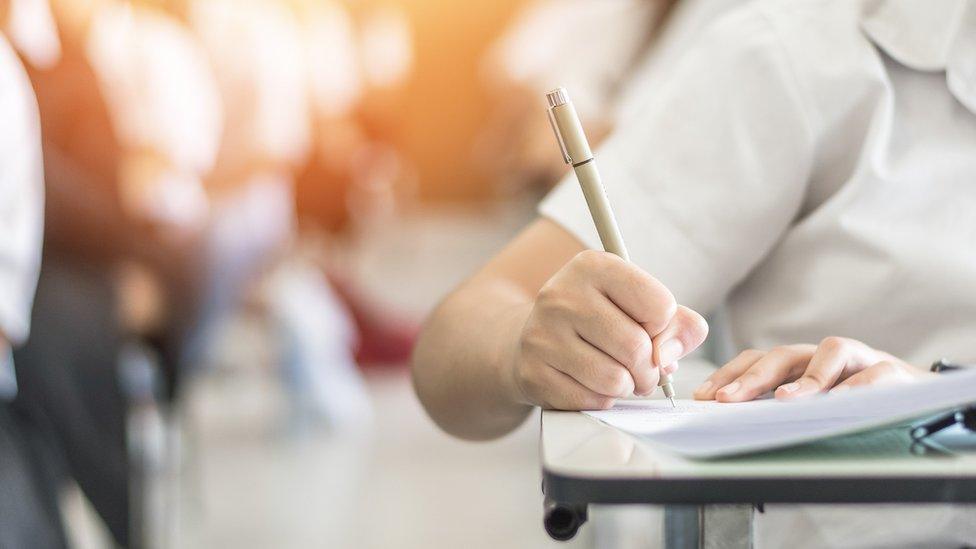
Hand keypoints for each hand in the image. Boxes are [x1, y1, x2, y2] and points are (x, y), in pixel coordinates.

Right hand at [511, 250, 707, 409]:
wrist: (535, 337)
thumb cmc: (599, 320)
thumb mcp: (638, 305)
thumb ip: (678, 324)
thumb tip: (668, 356)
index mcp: (593, 266)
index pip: (659, 305)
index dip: (663, 327)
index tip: (647, 328)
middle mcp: (562, 294)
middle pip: (637, 347)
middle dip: (649, 369)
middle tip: (643, 370)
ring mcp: (542, 334)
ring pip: (615, 380)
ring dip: (627, 386)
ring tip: (618, 376)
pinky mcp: (533, 372)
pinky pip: (591, 400)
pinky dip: (602, 400)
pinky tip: (590, 384)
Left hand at [694, 337, 931, 401]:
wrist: (911, 392)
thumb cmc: (850, 398)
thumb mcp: (810, 402)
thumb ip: (776, 406)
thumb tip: (731, 422)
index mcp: (798, 362)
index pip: (756, 360)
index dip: (729, 374)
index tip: (704, 396)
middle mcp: (822, 354)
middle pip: (782, 355)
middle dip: (751, 377)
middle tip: (727, 399)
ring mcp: (857, 358)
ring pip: (829, 352)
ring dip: (805, 378)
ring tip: (784, 401)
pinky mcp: (891, 370)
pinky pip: (873, 374)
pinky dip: (856, 387)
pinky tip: (840, 403)